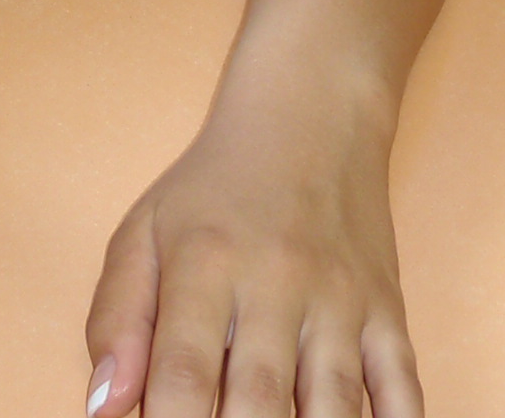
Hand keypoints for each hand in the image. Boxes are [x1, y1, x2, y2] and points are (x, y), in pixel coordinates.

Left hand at [84, 106, 416, 417]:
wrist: (313, 116)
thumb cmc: (214, 189)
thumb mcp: (143, 232)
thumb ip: (115, 321)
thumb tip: (102, 410)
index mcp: (206, 264)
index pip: (182, 374)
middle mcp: (278, 282)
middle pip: (260, 399)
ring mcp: (342, 300)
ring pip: (333, 404)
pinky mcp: (389, 313)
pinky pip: (402, 389)